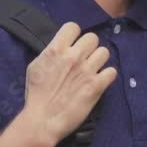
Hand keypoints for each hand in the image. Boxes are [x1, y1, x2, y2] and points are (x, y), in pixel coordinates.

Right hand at [19, 22, 116, 146]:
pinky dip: (107, 76)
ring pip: (104, 52)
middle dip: (88, 47)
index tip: (72, 45)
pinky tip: (99, 81)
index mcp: (56, 49)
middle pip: (92, 37)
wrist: (43, 120)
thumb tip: (61, 48)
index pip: (73, 26)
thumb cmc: (36, 94)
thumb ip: (50, 53)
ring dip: (99, 60)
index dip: (74, 35)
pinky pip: (112, 71)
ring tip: (93, 69)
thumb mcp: (35, 66)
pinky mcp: (97, 86)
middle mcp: (74, 56)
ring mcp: (87, 70)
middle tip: (84, 58)